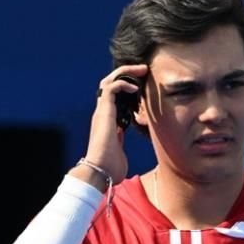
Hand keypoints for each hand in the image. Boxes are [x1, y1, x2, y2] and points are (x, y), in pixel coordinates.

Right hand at [73, 65, 147, 189]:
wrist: (100, 172)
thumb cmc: (109, 169)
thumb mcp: (119, 153)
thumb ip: (121, 146)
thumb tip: (122, 152)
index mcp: (108, 122)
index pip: (115, 98)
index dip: (127, 89)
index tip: (142, 88)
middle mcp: (103, 113)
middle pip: (110, 84)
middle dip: (127, 74)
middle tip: (143, 70)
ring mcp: (102, 111)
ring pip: (109, 80)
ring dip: (126, 73)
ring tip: (141, 70)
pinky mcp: (103, 111)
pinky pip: (111, 88)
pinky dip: (123, 83)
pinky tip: (135, 88)